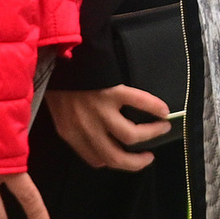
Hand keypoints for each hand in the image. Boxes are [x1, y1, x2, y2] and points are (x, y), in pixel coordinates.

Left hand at [43, 85, 174, 172]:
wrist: (54, 56)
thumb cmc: (56, 83)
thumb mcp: (57, 112)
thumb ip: (73, 127)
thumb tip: (95, 136)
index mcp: (71, 134)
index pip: (96, 160)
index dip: (113, 161)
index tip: (124, 157)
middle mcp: (87, 128)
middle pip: (117, 157)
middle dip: (136, 162)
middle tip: (148, 157)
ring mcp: (101, 111)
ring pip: (131, 136)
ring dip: (151, 134)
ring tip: (162, 128)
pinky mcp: (113, 91)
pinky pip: (139, 103)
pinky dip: (155, 107)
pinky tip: (164, 110)